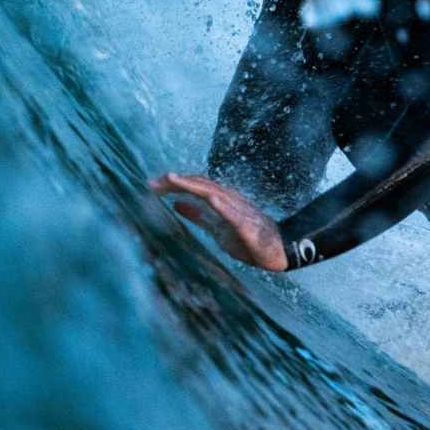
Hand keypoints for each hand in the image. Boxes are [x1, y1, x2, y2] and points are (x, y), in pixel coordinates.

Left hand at [149, 172, 287, 270]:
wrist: (278, 251)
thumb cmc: (248, 238)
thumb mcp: (216, 226)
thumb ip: (198, 215)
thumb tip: (176, 204)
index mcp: (220, 199)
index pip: (194, 185)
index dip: (173, 182)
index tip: (151, 185)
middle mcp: (228, 199)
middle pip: (200, 184)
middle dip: (176, 181)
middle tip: (152, 183)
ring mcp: (238, 211)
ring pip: (213, 192)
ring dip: (192, 185)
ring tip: (173, 179)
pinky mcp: (247, 225)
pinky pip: (234, 213)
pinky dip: (222, 205)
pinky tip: (211, 199)